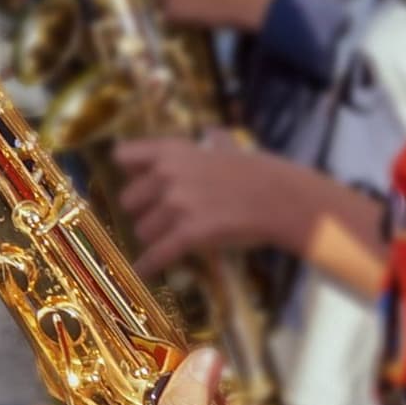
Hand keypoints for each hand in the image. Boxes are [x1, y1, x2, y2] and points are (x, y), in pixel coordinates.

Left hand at [118, 134, 300, 270]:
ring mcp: (177, 204)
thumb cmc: (261, 173)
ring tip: (171, 240)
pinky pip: (157, 254)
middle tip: (161, 220)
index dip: (127, 174)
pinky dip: (148, 266)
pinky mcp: (189, 233)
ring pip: (142, 230)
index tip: (136, 185)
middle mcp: (167, 175)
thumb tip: (214, 132)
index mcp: (173, 151)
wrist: (282, 199)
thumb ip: (214, 142)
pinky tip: (143, 272)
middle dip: (143, 212)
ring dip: (154, 238)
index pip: (123, 156)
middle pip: (127, 201)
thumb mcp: (230, 149)